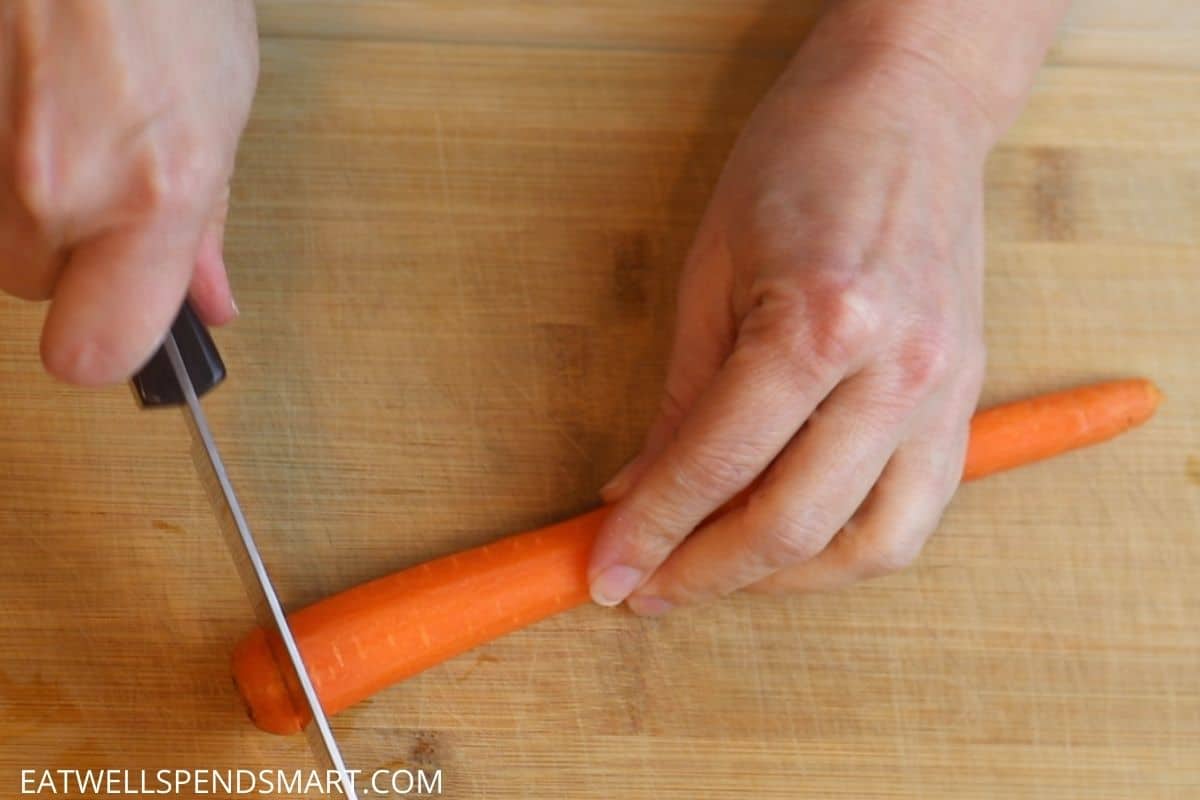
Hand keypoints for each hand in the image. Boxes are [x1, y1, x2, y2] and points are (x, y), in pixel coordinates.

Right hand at [0, 0, 257, 384]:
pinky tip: (12, 84)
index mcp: (152, 189)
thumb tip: (207, 304)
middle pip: (28, 280)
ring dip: (10, 186)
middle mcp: (46, 182)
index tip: (117, 315)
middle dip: (63, 235)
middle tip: (90, 149)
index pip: (96, 353)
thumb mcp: (223, 102)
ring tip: (47, 97)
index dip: (104, 341)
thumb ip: (207, 220)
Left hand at [589, 43, 993, 613]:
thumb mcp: (709, 273)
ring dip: (782, 580)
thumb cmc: (798, 164)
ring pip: (870, 546)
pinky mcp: (966, 399)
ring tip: (715, 572)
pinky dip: (848, 549)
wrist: (909, 107)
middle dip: (704, 574)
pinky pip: (915, 513)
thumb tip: (634, 492)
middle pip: (793, 524)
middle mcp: (897, 371)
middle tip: (647, 590)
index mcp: (820, 321)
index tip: (607, 572)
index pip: (717, 464)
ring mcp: (945, 391)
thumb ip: (680, 402)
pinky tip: (792, 543)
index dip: (651, 530)